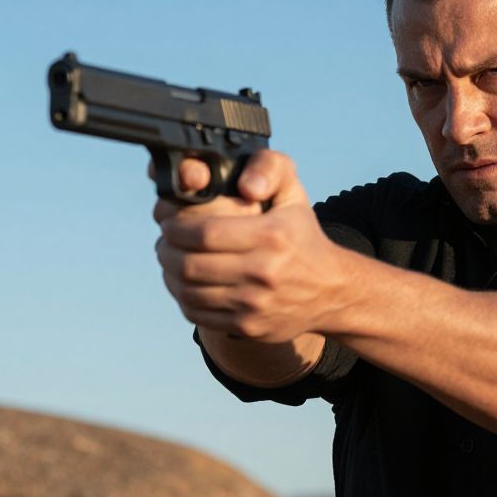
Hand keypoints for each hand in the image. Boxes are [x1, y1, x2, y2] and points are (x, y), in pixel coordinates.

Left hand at [153, 151, 347, 341]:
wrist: (332, 292)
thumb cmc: (302, 238)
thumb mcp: (294, 196)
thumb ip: (270, 169)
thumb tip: (246, 186)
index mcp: (272, 236)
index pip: (204, 233)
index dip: (175, 228)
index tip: (168, 224)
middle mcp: (264, 272)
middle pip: (190, 265)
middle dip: (166, 251)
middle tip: (164, 243)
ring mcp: (255, 304)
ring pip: (189, 292)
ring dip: (170, 276)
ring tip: (172, 263)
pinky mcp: (249, 327)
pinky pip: (198, 315)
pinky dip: (184, 299)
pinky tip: (187, 286)